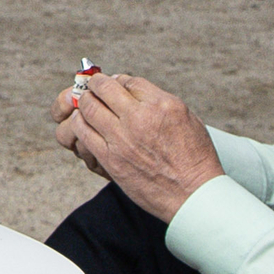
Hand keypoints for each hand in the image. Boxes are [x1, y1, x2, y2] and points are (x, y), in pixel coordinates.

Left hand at [54, 73, 224, 222]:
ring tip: (87, 103)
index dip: (118, 80)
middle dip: (96, 85)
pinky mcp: (110, 159)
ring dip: (85, 102)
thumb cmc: (194, 158)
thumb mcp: (186, 118)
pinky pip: (84, 133)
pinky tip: (82, 122)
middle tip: (94, 87)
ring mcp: (122, 139)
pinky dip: (80, 123)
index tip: (115, 83)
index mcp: (161, 105)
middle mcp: (139, 118)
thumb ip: (159, 101)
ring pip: (89, 108)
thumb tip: (134, 90)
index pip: (129, 80)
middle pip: (104, 89)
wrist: (191, 194)